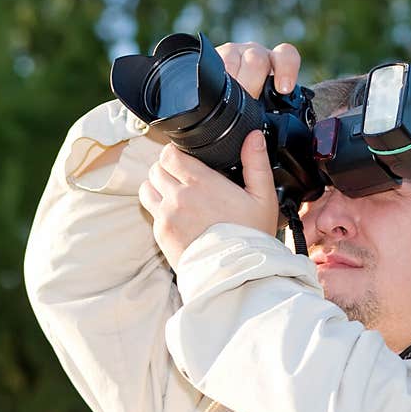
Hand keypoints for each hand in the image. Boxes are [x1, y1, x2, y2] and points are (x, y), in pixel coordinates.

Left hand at [138, 40, 301, 267]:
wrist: (238, 275)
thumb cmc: (252, 237)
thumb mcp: (263, 197)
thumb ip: (256, 163)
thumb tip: (254, 136)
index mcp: (200, 182)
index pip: (170, 154)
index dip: (177, 153)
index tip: (188, 159)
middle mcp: (177, 197)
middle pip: (156, 168)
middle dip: (168, 169)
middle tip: (185, 178)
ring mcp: (166, 216)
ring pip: (147, 188)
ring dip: (158, 186)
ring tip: (177, 194)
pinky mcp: (161, 234)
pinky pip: (152, 212)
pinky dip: (160, 209)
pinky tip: (179, 215)